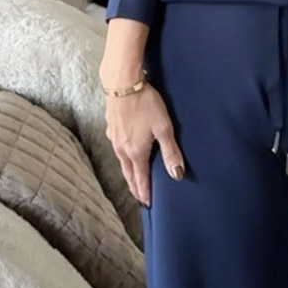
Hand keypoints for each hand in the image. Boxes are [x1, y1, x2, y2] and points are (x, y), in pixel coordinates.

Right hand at [103, 82, 184, 206]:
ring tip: (134, 181)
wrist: (122, 83)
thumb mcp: (163, 128)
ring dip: (129, 174)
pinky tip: (125, 155)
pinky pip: (117, 149)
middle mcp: (122, 149)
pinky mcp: (111, 128)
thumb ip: (170, 152)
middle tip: (140, 198)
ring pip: (122, 162)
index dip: (145, 193)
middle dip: (135, 187)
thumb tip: (176, 174)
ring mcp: (114, 138)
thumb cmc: (145, 103)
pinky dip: (123, 159)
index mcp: (135, 152)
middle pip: (129, 174)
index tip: (148, 204)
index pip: (140, 179)